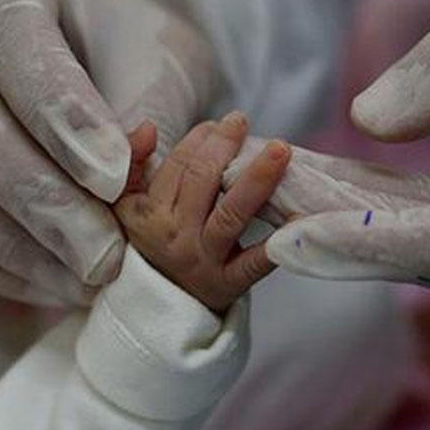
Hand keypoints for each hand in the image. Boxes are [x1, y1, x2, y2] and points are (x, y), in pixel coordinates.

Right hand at [0, 0, 216, 303]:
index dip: (61, 114)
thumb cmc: (126, 42)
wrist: (82, 40)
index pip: (14, 37)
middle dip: (38, 199)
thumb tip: (141, 212)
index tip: (116, 180)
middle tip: (104, 258)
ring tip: (85, 280)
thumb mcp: (160, 59)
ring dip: (13, 243)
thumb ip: (152, 120)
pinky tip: (49, 281)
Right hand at [116, 113, 290, 311]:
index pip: (178, 166)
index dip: (200, 139)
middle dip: (225, 145)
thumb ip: (131, 163)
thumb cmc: (155, 243)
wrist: (163, 309)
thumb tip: (147, 127)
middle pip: (203, 182)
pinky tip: (300, 218)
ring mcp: (204, 260)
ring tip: (279, 149)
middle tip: (241, 120)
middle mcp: (176, 236)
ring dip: (257, 179)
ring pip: (231, 214)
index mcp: (149, 214)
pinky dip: (279, 242)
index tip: (217, 124)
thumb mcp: (129, 206)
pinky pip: (256, 262)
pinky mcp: (230, 283)